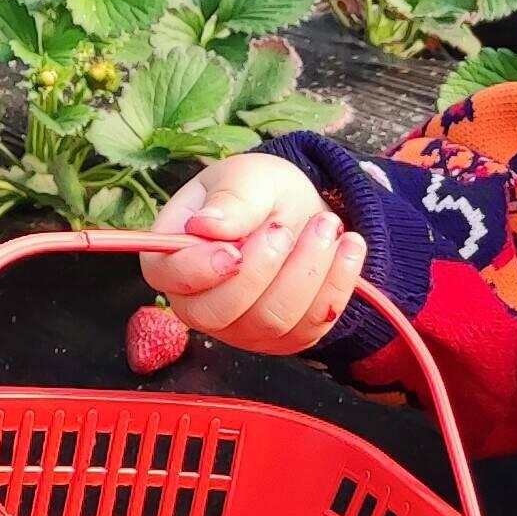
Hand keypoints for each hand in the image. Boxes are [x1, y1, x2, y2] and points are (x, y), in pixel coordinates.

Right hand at [145, 154, 362, 354]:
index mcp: (172, 258)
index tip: (233, 249)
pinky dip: (336, 282)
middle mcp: (200, 303)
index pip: (167, 277)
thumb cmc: (258, 194)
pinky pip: (311, 324)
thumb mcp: (245, 177)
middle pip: (218, 313)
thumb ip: (229, 199)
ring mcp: (242, 328)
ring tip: (326, 224)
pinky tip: (349, 245)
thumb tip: (207, 226)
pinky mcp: (286, 338)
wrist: (300, 210)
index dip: (198, 269)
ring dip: (305, 270)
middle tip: (283, 228)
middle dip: (260, 271)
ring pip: (271, 320)